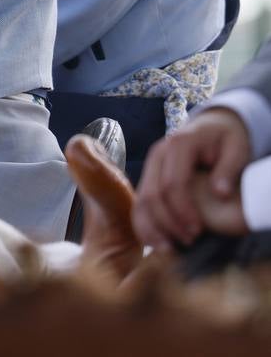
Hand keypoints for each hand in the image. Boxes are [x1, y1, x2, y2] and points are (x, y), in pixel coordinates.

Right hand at [132, 108, 251, 250]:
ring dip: (152, 227)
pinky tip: (157, 242)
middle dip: (168, 222)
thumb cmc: (227, 139)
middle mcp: (158, 153)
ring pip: (141, 199)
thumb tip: (220, 193)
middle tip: (189, 242)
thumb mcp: (237, 147)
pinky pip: (139, 202)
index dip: (183, 210)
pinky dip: (145, 224)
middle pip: (152, 193)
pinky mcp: (149, 176)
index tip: (198, 231)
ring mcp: (151, 164)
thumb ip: (229, 168)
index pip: (172, 182)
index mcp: (179, 144)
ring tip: (170, 249)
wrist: (213, 127)